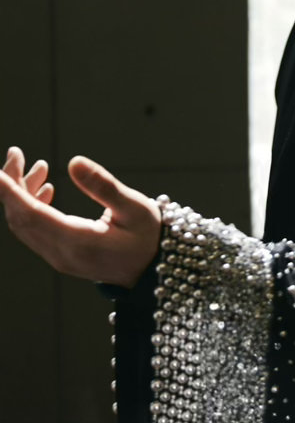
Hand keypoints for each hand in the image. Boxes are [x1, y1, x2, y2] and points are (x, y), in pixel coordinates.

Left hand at [0, 147, 160, 287]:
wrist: (153, 269)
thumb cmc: (148, 236)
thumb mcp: (135, 207)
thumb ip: (104, 186)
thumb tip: (73, 162)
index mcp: (78, 242)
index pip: (31, 215)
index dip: (10, 192)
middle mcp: (61, 254)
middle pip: (20, 218)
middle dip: (11, 185)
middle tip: (16, 153)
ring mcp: (58, 257)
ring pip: (24, 224)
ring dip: (21, 194)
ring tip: (37, 166)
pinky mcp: (60, 255)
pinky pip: (34, 230)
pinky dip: (30, 206)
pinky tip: (45, 188)